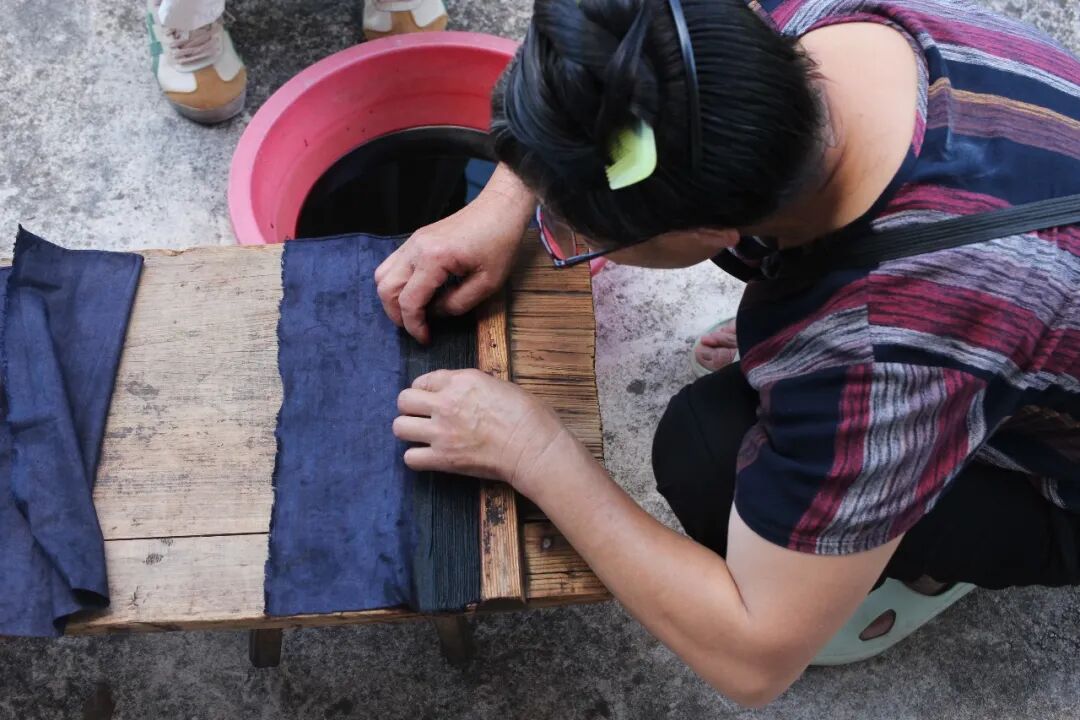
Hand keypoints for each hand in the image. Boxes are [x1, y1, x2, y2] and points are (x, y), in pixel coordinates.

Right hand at [374, 165, 533, 343]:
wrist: (500, 209)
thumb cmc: (500, 243)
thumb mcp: (487, 283)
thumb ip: (457, 304)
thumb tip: (435, 314)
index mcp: (433, 259)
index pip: (409, 301)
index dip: (414, 325)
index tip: (426, 339)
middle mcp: (415, 248)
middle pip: (386, 288)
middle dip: (397, 315)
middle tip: (417, 328)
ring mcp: (412, 241)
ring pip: (383, 275)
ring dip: (392, 298)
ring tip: (414, 313)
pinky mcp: (416, 239)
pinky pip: (393, 265)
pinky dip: (397, 284)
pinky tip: (417, 294)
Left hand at [392, 369, 572, 493]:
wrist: (533, 446)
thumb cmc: (528, 415)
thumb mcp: (500, 385)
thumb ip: (473, 387)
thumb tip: (464, 394)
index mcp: (461, 381)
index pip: (423, 380)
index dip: (426, 390)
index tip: (432, 398)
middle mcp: (446, 403)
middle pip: (404, 400)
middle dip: (411, 408)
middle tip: (423, 416)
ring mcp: (441, 432)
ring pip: (399, 427)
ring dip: (409, 431)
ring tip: (422, 435)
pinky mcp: (443, 459)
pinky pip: (410, 458)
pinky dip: (417, 457)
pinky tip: (429, 456)